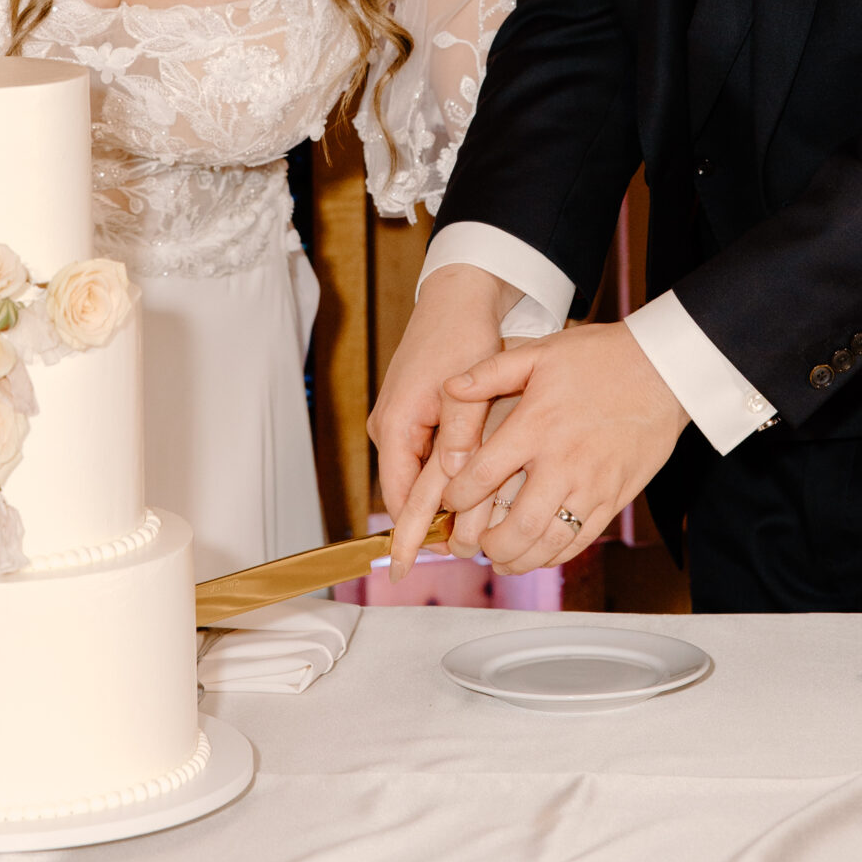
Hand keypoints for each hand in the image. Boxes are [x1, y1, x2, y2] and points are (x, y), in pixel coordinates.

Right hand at [369, 265, 504, 577]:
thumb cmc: (460, 335)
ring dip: (441, 499)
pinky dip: (445, 475)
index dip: (412, 533)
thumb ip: (459, 435)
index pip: (399, 496)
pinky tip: (470, 489)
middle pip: (407, 491)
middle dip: (432, 521)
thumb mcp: (465, 388)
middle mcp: (391, 428)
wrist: (456, 298)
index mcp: (396, 425)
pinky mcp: (414, 414)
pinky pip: (425, 456)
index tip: (418, 564)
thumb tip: (453, 480)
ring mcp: (401, 421)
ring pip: (418, 475)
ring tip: (470, 529)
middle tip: (460, 551)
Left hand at [438, 324, 688, 574]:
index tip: (450, 500)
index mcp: (536, 425)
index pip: (483, 475)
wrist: (663, 370)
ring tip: (501, 558)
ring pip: (548, 542)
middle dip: (488, 544)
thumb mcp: (540, 352)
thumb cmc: (600, 357)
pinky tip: (539, 553)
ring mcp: (592, 485)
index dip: (458, 496)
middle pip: (516, 525)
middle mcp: (563, 462)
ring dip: (519, 559)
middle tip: (474, 543)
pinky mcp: (615, 498)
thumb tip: (449, 386)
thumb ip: (490, 371)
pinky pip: (581, 540)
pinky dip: (555, 555)